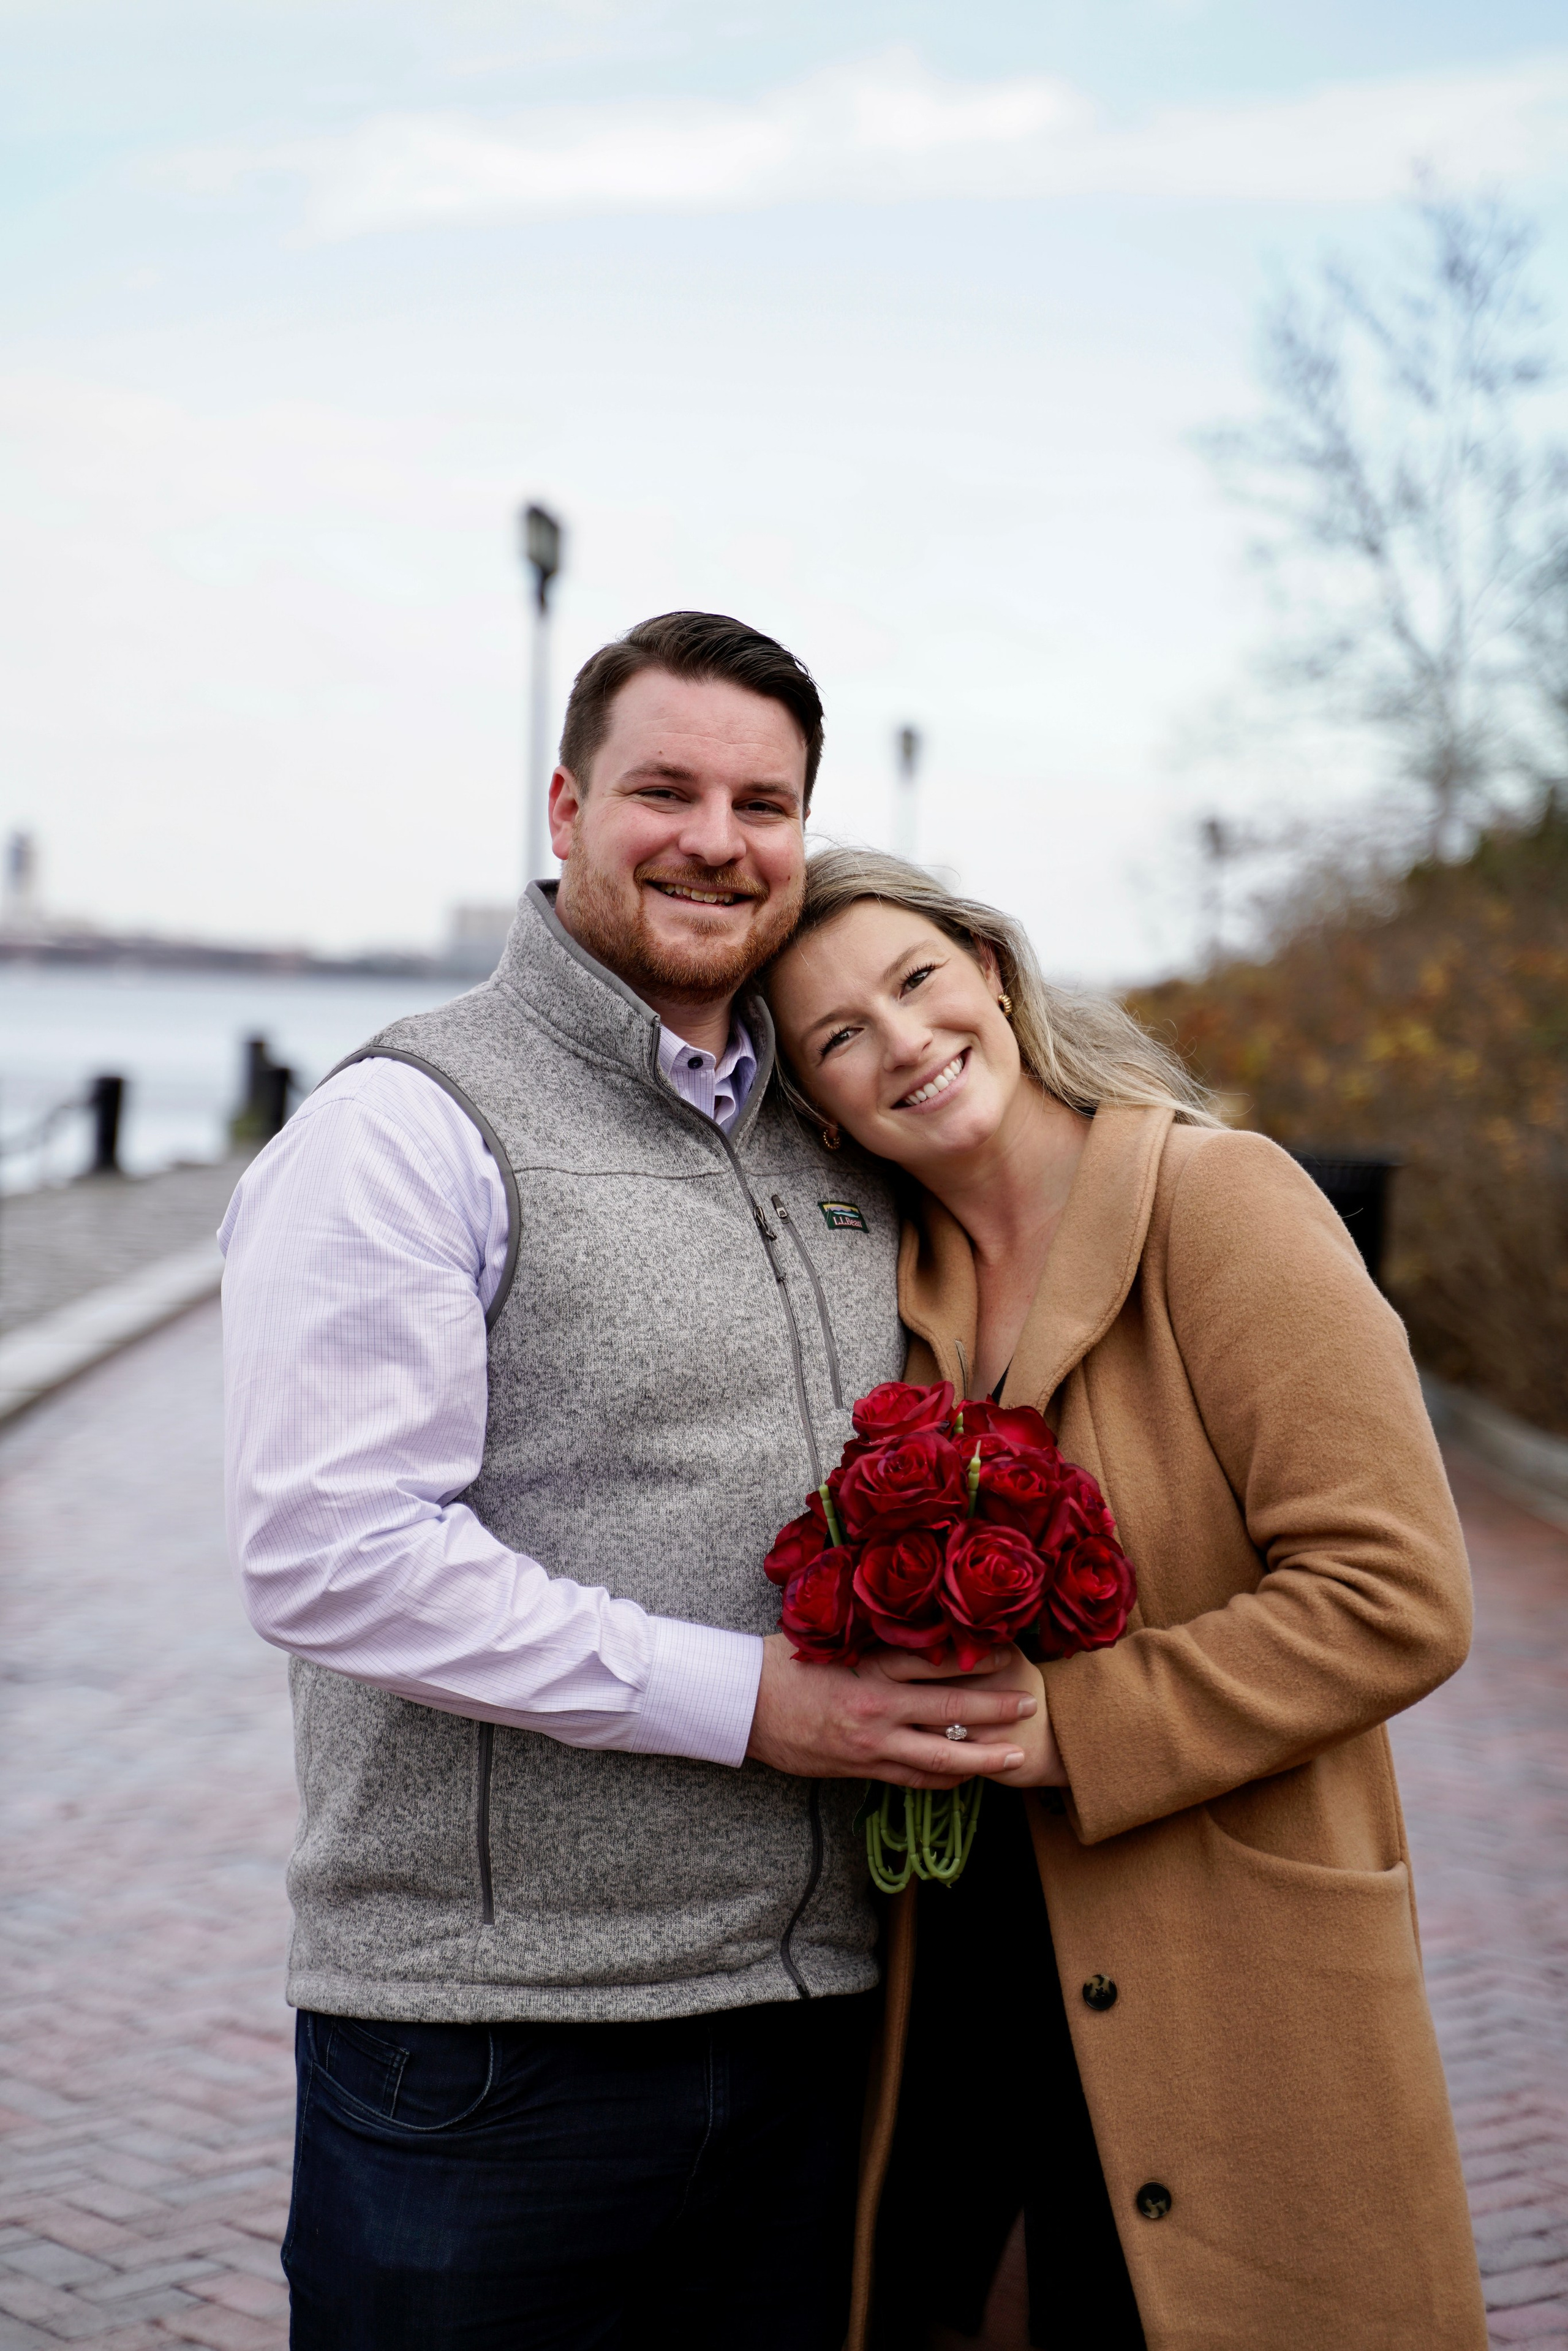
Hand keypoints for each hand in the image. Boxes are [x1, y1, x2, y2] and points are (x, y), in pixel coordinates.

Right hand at [745, 1634, 1035, 1787]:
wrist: (740, 1704)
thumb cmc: (782, 1661)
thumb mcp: (831, 1639)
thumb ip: (873, 1640)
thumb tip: (915, 1628)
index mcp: (870, 1666)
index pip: (937, 1661)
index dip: (979, 1659)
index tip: (1010, 1653)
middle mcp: (877, 1707)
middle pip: (951, 1711)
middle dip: (996, 1710)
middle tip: (1031, 1704)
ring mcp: (871, 1743)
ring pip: (939, 1757)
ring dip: (982, 1758)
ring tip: (1015, 1756)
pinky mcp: (859, 1768)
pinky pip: (912, 1778)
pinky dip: (943, 1778)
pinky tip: (966, 1776)